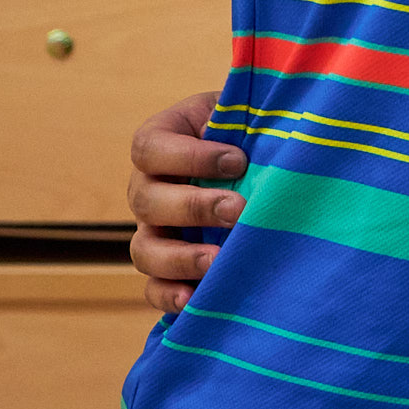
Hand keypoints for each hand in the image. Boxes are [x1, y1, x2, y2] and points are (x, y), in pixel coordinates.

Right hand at [125, 90, 242, 313]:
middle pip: (146, 202)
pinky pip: (153, 288)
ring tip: (218, 260)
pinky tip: (195, 298)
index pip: (150, 149)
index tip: (237, 160)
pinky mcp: (166, 267)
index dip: (189, 157)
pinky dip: (170, 296)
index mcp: (160, 142)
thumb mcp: (245, 110)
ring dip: (180, 258)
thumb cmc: (253, 128)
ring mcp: (153, 231)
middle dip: (193, 207)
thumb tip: (259, 126)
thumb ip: (244, 114)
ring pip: (145, 250)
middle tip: (237, 210)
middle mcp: (148, 189)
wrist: (264, 160)